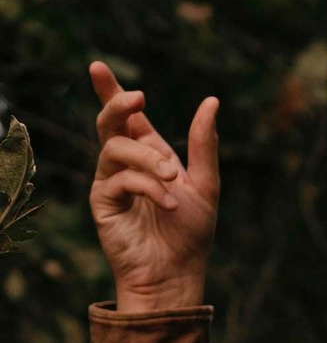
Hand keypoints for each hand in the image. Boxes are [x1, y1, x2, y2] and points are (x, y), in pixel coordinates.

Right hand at [88, 59, 218, 311]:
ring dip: (148, 159)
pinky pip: (119, 178)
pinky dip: (147, 187)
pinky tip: (169, 204)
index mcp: (150, 154)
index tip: (98, 67)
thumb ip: (204, 144)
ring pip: (116, 147)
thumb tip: (212, 100)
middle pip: (109, 122)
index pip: (128, 117)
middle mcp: (127, 164)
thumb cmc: (192, 234)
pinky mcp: (102, 202)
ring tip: (173, 179)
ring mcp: (111, 181)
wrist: (178, 275)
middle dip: (119, 104)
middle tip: (139, 98)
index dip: (112, 91)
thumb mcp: (206, 185)